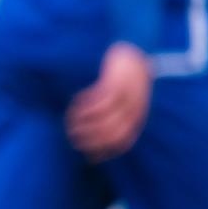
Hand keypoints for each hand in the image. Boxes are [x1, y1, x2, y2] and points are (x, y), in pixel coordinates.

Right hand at [65, 42, 152, 161]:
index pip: (122, 142)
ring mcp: (125, 96)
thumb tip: (97, 134)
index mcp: (137, 116)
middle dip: (89, 139)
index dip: (104, 152)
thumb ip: (118, 116)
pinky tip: (75, 102)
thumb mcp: (128, 100)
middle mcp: (133, 109)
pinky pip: (97, 100)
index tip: (87, 157)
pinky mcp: (115, 82)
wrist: (134, 52)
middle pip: (110, 133)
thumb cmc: (126, 79)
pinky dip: (84, 105)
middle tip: (72, 137)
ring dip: (82, 122)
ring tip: (69, 121)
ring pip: (101, 118)